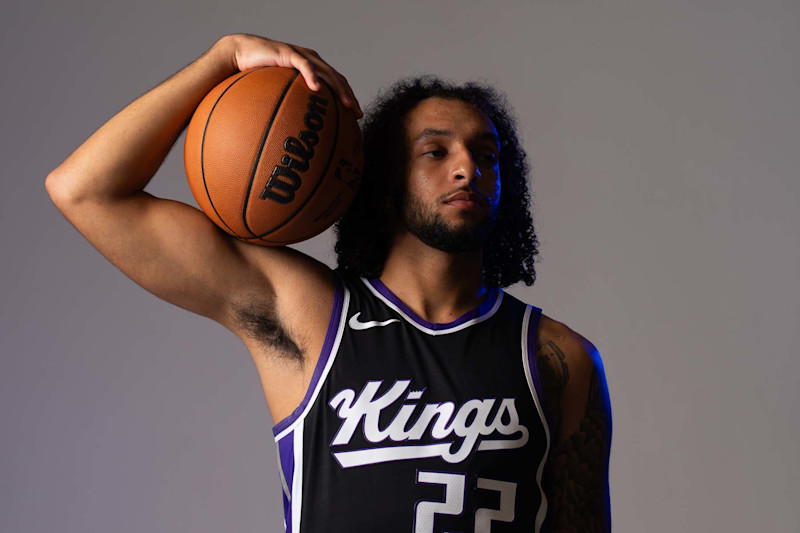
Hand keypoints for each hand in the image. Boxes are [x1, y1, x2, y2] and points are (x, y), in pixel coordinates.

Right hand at [219, 33, 362, 117]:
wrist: (241, 53)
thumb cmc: (258, 75)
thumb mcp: (277, 92)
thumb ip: (289, 105)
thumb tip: (292, 130)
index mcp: (313, 69)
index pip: (337, 83)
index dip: (348, 98)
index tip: (355, 117)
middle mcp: (312, 61)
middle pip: (338, 79)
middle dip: (349, 97)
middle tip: (357, 115)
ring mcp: (302, 56)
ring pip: (327, 72)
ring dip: (338, 89)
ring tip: (346, 105)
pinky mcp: (289, 53)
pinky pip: (304, 65)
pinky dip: (312, 76)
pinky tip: (318, 89)